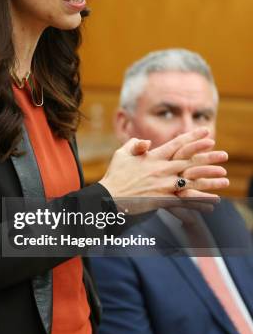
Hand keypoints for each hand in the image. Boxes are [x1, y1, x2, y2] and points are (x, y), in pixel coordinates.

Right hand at [99, 127, 228, 198]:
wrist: (109, 196)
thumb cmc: (114, 175)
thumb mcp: (122, 153)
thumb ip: (136, 144)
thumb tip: (148, 142)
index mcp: (153, 156)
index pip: (177, 144)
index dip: (193, 137)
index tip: (206, 131)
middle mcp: (161, 169)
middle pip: (189, 161)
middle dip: (208, 156)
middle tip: (224, 153)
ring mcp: (163, 185)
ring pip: (191, 181)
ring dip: (209, 179)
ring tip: (224, 177)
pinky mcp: (162, 200)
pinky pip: (185, 201)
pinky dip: (199, 201)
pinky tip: (211, 202)